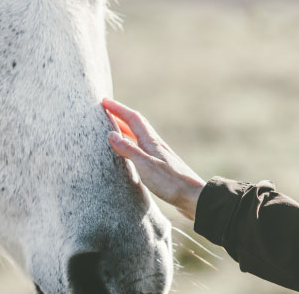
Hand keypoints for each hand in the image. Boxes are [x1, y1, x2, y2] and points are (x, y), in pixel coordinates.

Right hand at [102, 98, 205, 220]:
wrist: (194, 196)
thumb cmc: (171, 182)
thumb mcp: (146, 166)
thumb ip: (128, 150)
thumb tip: (111, 134)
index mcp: (151, 142)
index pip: (132, 119)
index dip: (118, 109)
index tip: (104, 102)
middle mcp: (155, 145)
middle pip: (136, 124)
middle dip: (120, 115)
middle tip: (106, 110)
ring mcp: (158, 154)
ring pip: (139, 135)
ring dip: (125, 128)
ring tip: (113, 127)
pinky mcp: (160, 165)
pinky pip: (141, 147)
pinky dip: (131, 143)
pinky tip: (129, 151)